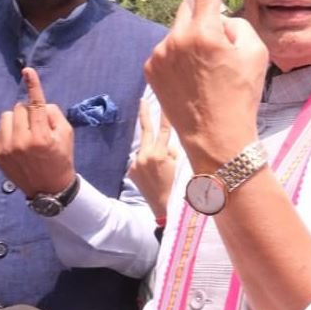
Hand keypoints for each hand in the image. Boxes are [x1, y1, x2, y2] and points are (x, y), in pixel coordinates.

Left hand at [0, 67, 75, 197]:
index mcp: (41, 136)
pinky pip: (0, 130)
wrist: (49, 188)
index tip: (27, 71)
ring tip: (26, 134)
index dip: (33, 85)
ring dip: (17, 120)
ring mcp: (6, 149)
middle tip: (38, 126)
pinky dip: (10, 132)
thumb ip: (53, 114)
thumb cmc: (61, 157)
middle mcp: (21, 142)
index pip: (36, 104)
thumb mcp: (67, 134)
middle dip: (29, 112)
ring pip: (7, 116)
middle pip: (20, 108)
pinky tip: (18, 145)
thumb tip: (38, 104)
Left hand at [128, 100, 178, 218]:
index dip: (165, 116)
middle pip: (146, 131)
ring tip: (161, 169)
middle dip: (144, 114)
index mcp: (159, 154)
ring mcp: (136, 163)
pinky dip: (148, 163)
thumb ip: (172, 151)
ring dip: (153, 152)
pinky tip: (154, 176)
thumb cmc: (176, 187)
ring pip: (146, 149)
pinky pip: (141, 160)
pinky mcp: (131, 171)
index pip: (164, 130)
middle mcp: (144, 156)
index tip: (165, 103)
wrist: (163, 208)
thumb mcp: (179, 166)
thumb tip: (167, 144)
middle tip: (142, 100)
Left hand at [143, 0, 268, 173]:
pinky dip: (179, 56)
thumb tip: (218, 19)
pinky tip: (192, 80)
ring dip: (192, 39)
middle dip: (205, 17)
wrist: (217, 139)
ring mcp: (160, 53)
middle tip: (221, 49)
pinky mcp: (150, 68)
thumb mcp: (255, 52)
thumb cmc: (242, 95)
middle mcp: (178, 38)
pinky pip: (167, 48)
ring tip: (206, 73)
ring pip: (179, 29)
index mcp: (207, 32)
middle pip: (191, 7)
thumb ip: (236, 24)